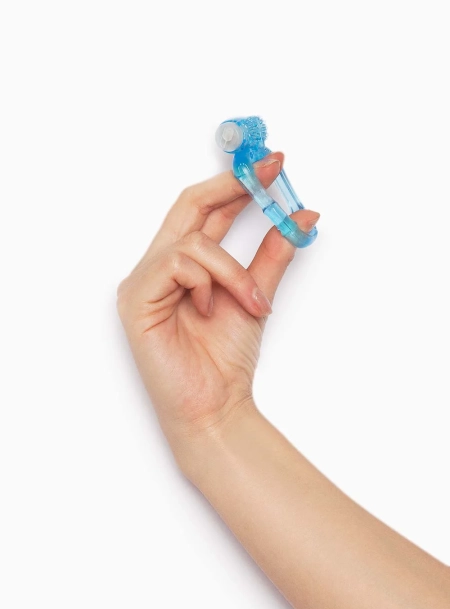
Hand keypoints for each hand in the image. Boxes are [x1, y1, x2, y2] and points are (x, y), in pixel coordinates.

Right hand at [117, 153, 318, 470]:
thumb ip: (272, 254)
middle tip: (267, 172)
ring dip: (233, 270)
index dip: (235, 184)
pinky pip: (178, 264)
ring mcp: (143, 282)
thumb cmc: (225, 358)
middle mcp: (157, 268)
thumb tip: (301, 215)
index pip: (204, 211)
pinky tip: (210, 310)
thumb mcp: (255, 294)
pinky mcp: (137, 299)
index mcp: (181, 266)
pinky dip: (207, 284)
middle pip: (188, 206)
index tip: (271, 166)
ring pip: (192, 242)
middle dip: (230, 185)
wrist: (215, 405)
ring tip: (252, 301)